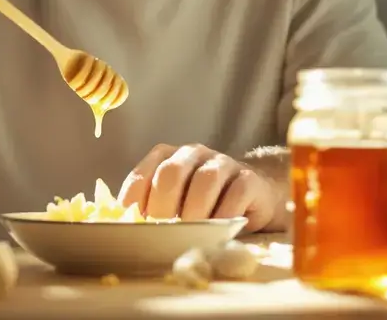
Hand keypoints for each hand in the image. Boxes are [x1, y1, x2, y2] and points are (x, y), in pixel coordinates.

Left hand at [118, 143, 283, 232]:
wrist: (255, 195)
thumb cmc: (205, 204)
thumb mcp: (176, 204)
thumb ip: (155, 210)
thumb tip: (131, 231)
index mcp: (168, 157)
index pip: (144, 173)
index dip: (136, 199)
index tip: (134, 224)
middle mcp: (193, 153)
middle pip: (172, 172)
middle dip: (163, 205)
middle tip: (163, 232)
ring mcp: (222, 162)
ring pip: (205, 180)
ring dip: (194, 211)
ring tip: (191, 233)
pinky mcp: (248, 178)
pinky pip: (235, 193)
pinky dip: (224, 215)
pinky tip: (218, 231)